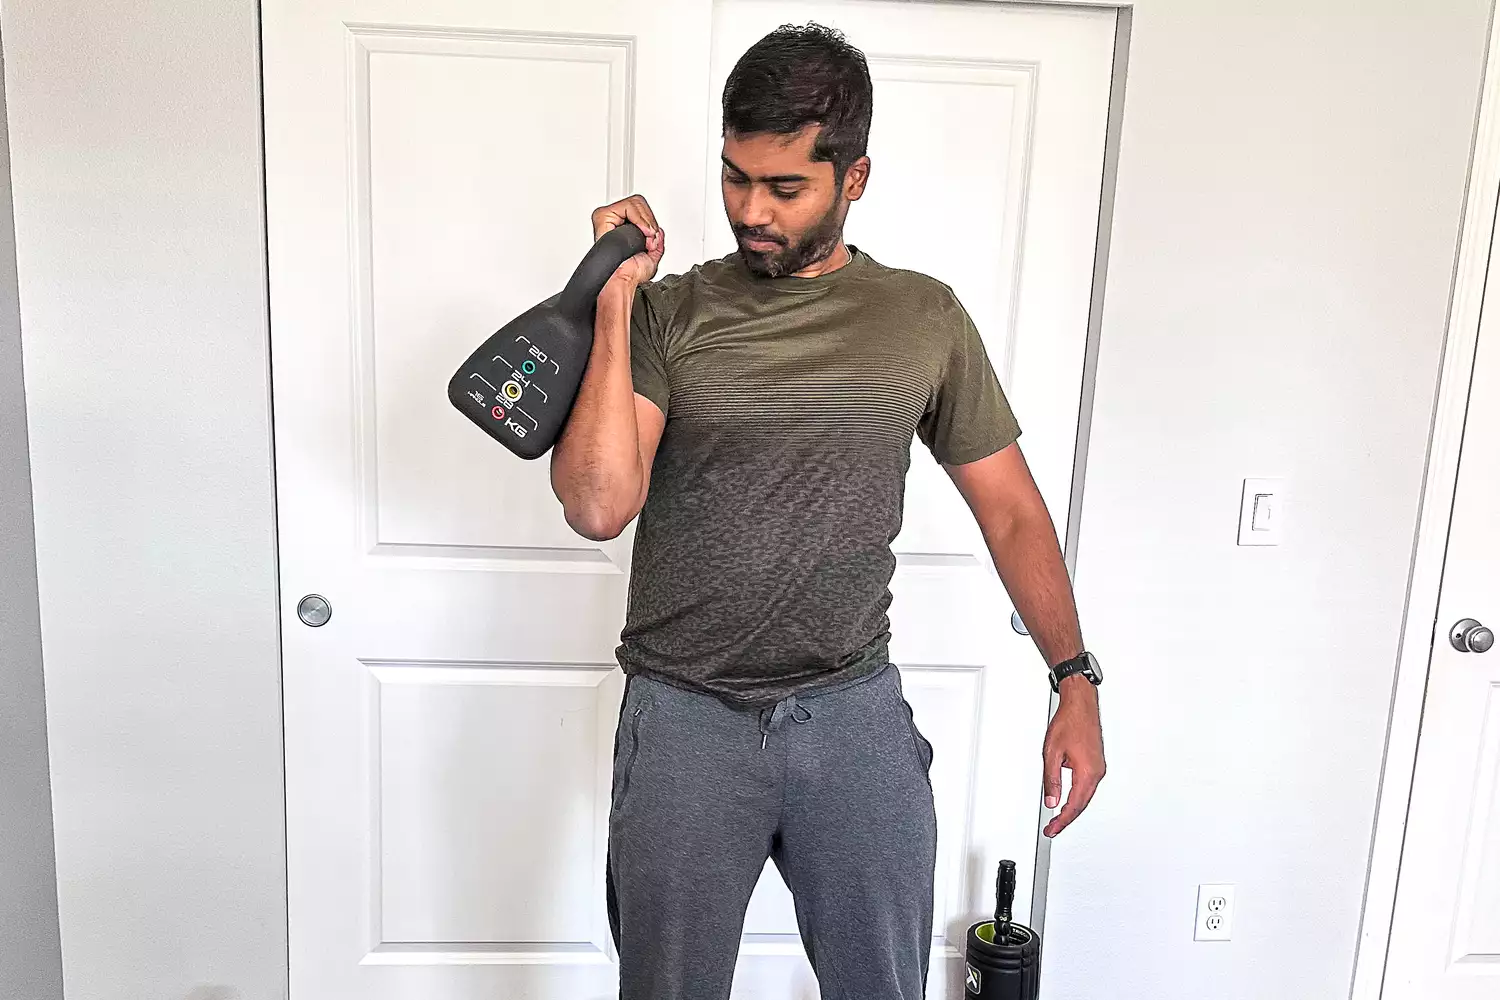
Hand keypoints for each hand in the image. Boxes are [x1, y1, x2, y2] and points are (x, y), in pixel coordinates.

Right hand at [592, 194, 665, 287]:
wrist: (623, 279)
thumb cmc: (632, 273)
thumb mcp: (653, 256)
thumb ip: (657, 240)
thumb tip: (657, 231)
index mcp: (624, 230)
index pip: (640, 209)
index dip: (651, 220)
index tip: (653, 236)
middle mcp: (615, 223)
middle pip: (637, 202)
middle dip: (649, 220)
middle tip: (650, 237)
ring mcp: (608, 218)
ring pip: (633, 203)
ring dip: (645, 221)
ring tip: (644, 238)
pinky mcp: (602, 216)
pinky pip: (627, 206)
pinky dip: (639, 219)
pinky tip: (640, 232)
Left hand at [1041, 675, 1104, 837]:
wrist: (1080, 704)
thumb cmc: (1069, 722)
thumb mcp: (1051, 753)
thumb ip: (1051, 780)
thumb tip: (1051, 801)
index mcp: (1087, 772)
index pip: (1074, 806)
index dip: (1062, 821)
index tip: (1052, 830)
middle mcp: (1097, 772)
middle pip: (1081, 804)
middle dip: (1066, 818)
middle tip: (1052, 828)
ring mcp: (1098, 767)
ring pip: (1085, 796)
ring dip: (1072, 807)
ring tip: (1058, 818)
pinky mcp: (1096, 762)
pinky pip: (1087, 785)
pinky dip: (1077, 795)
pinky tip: (1068, 798)